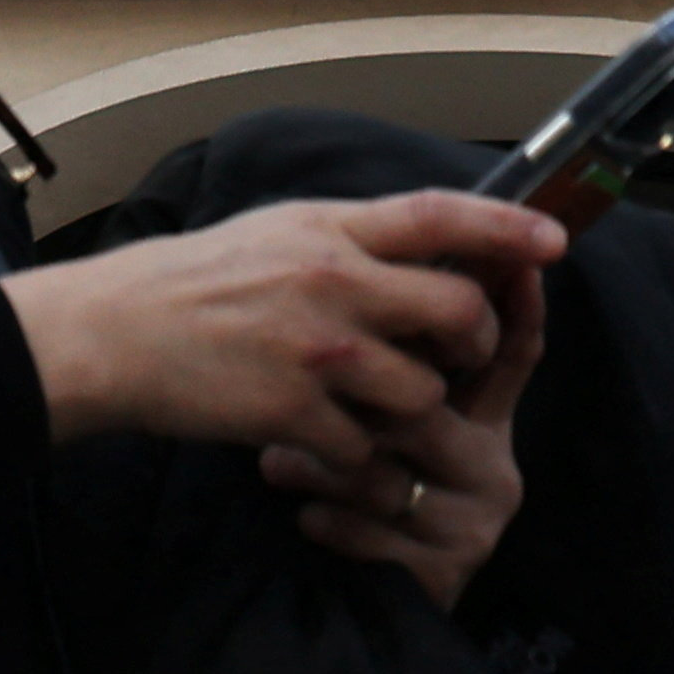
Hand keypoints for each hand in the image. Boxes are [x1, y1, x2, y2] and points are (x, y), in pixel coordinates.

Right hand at [5, 194, 553, 469]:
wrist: (117, 332)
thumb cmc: (197, 279)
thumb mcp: (279, 231)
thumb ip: (351, 239)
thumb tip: (428, 247)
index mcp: (330, 229)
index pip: (439, 216)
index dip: (506, 227)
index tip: (555, 239)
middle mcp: (332, 282)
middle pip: (457, 312)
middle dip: (475, 341)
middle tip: (462, 355)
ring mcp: (316, 351)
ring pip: (422, 392)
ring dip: (414, 411)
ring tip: (375, 407)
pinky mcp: (291, 413)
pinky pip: (366, 449)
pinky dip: (357, 458)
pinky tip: (326, 444)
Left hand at [269, 251, 543, 597]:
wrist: (372, 599)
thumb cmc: (369, 482)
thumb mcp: (390, 416)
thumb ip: (405, 351)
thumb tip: (405, 253)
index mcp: (490, 421)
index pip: (512, 354)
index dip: (515, 308)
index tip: (514, 262)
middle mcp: (495, 469)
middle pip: (425, 410)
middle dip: (354, 404)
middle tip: (296, 391)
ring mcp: (474, 525)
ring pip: (391, 475)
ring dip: (323, 465)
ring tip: (276, 459)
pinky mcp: (442, 575)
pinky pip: (375, 535)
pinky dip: (329, 520)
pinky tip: (305, 513)